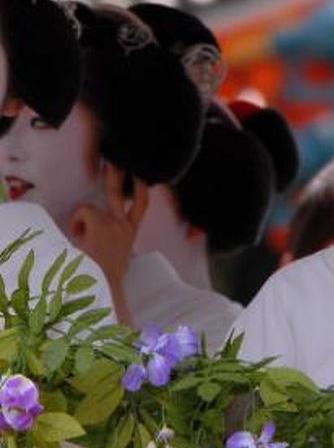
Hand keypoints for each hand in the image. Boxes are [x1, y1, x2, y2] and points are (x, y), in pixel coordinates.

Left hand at [69, 163, 147, 324]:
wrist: (105, 288)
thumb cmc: (109, 276)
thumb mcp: (119, 255)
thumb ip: (115, 238)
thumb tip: (100, 233)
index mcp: (131, 231)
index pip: (142, 204)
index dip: (142, 187)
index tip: (142, 173)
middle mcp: (125, 224)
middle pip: (119, 192)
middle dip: (115, 173)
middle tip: (112, 160)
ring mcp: (113, 223)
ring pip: (90, 208)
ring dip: (82, 221)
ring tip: (81, 239)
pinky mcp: (100, 224)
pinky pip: (82, 213)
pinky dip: (76, 224)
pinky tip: (79, 239)